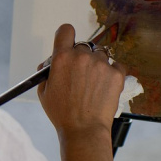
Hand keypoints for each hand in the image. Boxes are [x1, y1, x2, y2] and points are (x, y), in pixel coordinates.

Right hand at [37, 24, 126, 139]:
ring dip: (98, 65)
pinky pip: (116, 65)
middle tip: (81, 75)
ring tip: (93, 84)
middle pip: (84, 46)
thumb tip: (50, 63)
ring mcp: (101, 64)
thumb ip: (47, 72)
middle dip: (82, 58)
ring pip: (101, 55)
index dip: (66, 35)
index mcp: (62, 58)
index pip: (66, 31)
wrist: (84, 130)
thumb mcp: (44, 92)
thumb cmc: (62, 113)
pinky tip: (105, 86)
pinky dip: (112, 73)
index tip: (68, 42)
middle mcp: (82, 56)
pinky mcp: (116, 74)